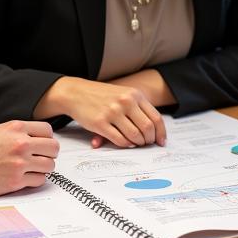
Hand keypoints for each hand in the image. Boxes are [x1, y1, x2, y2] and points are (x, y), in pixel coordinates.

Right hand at [0, 120, 58, 196]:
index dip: (47, 138)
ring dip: (43, 168)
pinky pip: (39, 180)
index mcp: (16, 128)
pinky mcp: (16, 180)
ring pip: (49, 165)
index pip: (48, 130)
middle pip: (53, 148)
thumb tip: (34, 138)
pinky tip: (26, 177)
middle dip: (49, 153)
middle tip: (42, 157)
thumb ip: (17, 133)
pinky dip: (35, 180)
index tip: (43, 144)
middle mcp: (21, 144)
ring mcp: (20, 163)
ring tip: (33, 168)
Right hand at [36, 77, 165, 147]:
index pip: (156, 118)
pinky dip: (125, 145)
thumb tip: (155, 131)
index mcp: (135, 94)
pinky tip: (125, 143)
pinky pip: (120, 140)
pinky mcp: (100, 123)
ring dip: (137, 143)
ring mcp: (113, 112)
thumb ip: (139, 108)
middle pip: (147, 128)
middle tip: (146, 144)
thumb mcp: (123, 94)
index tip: (161, 142)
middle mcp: (126, 102)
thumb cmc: (102, 96)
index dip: (161, 133)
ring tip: (135, 143)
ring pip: (135, 136)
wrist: (76, 92)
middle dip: (149, 140)